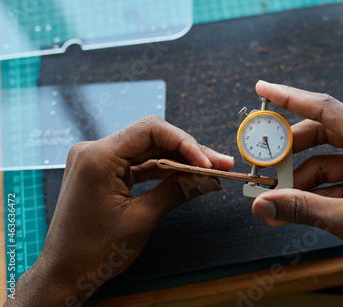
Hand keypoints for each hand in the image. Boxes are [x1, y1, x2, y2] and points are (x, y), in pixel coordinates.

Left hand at [7, 115, 233, 306]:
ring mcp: (98, 160)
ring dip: (178, 160)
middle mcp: (95, 151)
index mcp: (98, 157)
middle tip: (218, 164)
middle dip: (188, 151)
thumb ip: (176, 192)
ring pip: (148, 149)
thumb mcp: (141, 219)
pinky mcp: (104, 171)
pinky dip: (162, 169)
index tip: (207, 161)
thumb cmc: (93, 251)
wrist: (64, 272)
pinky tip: (185, 175)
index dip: (185, 142)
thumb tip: (208, 179)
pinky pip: (139, 163)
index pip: (151, 130)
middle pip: (152, 138)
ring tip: (208, 170)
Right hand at [251, 81, 342, 305]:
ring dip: (298, 180)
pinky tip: (291, 210)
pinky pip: (333, 179)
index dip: (290, 97)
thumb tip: (261, 204)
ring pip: (324, 160)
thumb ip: (300, 208)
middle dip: (290, 151)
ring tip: (274, 199)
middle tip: (263, 162)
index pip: (326, 108)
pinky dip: (312, 193)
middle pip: (321, 133)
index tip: (264, 88)